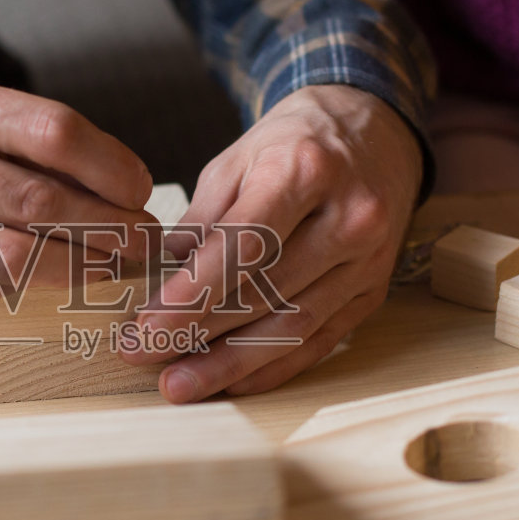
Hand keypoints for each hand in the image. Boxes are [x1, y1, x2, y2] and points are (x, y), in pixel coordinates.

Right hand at [0, 66, 157, 295]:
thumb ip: (10, 127)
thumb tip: (109, 175)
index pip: (48, 133)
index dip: (108, 164)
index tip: (138, 185)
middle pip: (37, 200)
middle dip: (108, 226)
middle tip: (144, 237)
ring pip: (10, 255)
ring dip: (77, 266)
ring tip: (113, 265)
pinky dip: (26, 286)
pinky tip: (58, 281)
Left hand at [123, 85, 423, 401]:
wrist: (376, 136)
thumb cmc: (295, 145)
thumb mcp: (238, 160)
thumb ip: (202, 220)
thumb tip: (163, 279)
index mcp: (307, 171)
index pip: (247, 243)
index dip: (197, 289)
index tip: (151, 321)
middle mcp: (349, 218)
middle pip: (267, 290)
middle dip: (197, 331)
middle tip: (142, 353)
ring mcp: (367, 261)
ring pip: (292, 325)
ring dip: (229, 363)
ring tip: (178, 383)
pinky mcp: (372, 292)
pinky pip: (318, 341)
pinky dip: (271, 367)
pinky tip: (228, 381)